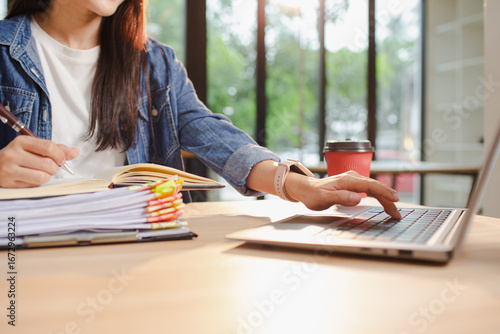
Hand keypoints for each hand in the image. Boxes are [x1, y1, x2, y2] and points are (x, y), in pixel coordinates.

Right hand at [0, 136, 79, 187]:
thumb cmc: (20, 157)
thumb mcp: (35, 148)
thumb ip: (56, 149)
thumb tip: (75, 152)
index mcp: (21, 142)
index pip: (48, 147)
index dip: (60, 155)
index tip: (61, 160)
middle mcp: (13, 154)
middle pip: (48, 164)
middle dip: (54, 168)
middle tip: (50, 167)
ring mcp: (9, 169)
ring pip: (42, 177)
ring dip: (47, 177)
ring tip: (40, 173)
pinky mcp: (9, 183)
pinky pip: (34, 185)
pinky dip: (38, 183)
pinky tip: (31, 178)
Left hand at [286, 170, 400, 218]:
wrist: (306, 189)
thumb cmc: (314, 195)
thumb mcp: (325, 199)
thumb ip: (342, 198)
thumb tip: (358, 198)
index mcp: (348, 180)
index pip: (371, 186)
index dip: (384, 193)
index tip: (394, 200)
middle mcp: (352, 178)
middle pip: (375, 187)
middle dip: (388, 199)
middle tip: (397, 213)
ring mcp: (353, 180)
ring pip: (374, 188)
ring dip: (385, 198)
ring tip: (394, 209)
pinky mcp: (352, 184)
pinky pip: (369, 189)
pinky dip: (378, 195)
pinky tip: (384, 200)